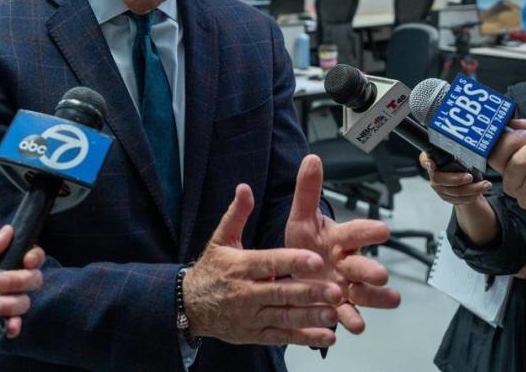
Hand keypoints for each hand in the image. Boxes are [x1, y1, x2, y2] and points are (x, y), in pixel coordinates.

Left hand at [0, 225, 44, 361]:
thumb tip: (8, 230)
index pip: (26, 254)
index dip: (33, 256)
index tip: (27, 261)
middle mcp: (1, 281)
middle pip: (31, 277)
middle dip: (18, 280)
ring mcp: (1, 302)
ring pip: (24, 300)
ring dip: (10, 304)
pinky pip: (16, 322)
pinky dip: (14, 324)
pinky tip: (6, 325)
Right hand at [183, 184, 344, 347]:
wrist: (189, 306)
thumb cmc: (210, 270)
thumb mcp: (220, 239)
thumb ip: (237, 214)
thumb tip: (244, 188)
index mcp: (241, 266)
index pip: (270, 263)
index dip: (293, 262)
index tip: (316, 260)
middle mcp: (247, 292)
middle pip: (282, 292)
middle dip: (309, 291)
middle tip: (335, 290)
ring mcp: (252, 316)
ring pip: (285, 317)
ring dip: (310, 316)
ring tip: (334, 312)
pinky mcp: (256, 333)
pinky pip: (282, 336)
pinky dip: (304, 338)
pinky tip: (326, 336)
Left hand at [284, 155, 400, 334]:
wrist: (295, 274)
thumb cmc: (304, 244)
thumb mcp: (301, 218)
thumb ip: (307, 191)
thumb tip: (312, 158)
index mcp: (340, 239)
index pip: (356, 232)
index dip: (368, 231)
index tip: (382, 229)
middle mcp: (348, 264)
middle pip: (363, 265)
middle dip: (372, 270)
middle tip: (380, 274)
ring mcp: (347, 287)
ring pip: (365, 293)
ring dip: (375, 298)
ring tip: (389, 301)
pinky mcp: (341, 308)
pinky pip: (349, 315)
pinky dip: (352, 320)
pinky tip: (356, 326)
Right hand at [420, 152, 491, 205]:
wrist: (459, 175)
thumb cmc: (456, 159)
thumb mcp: (455, 152)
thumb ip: (455, 148)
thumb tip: (466, 143)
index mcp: (431, 159)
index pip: (425, 160)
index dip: (427, 163)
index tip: (432, 164)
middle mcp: (432, 174)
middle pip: (440, 180)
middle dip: (457, 179)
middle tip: (470, 176)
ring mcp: (438, 187)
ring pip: (454, 192)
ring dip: (472, 189)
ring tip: (486, 185)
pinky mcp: (446, 197)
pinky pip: (458, 200)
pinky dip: (471, 196)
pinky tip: (480, 191)